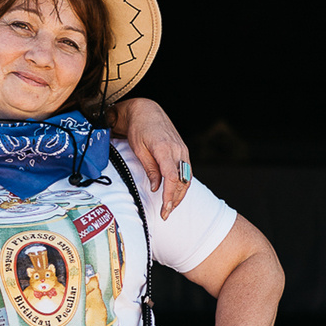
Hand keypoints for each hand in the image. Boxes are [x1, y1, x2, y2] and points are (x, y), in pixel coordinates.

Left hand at [112, 97, 191, 218]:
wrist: (147, 110)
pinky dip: (182, 184)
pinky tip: (175, 194)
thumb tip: (156, 188)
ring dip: (180, 194)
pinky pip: (186, 171)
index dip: (170, 196)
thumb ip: (150, 169)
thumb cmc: (139, 128)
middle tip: (165, 214)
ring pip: (187, 178)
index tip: (165, 209)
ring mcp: (183, 150)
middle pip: (182, 181)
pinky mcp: (183, 151)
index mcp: (165, 149)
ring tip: (170, 208)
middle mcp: (178, 150)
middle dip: (175, 200)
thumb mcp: (139, 149)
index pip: (172, 178)